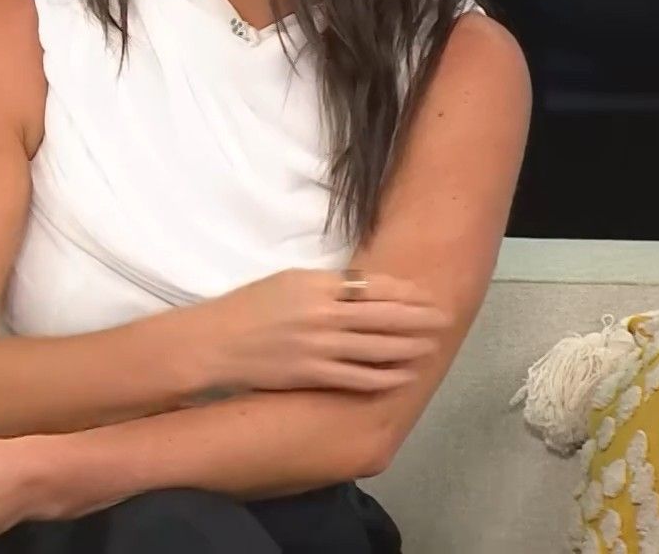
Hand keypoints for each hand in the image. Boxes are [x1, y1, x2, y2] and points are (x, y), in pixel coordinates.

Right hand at [191, 268, 449, 394]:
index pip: (372, 286)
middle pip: (383, 315)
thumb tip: (361, 289)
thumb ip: (324, 285)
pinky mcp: (312, 374)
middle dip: (418, 318)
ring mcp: (319, 346)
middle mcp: (322, 313)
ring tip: (431, 346)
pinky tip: (403, 377)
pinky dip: (384, 378)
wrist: (215, 343)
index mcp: (316, 284)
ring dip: (409, 347)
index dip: (403, 292)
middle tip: (444, 317)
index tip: (424, 294)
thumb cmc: (247, 308)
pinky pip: (357, 377)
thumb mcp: (286, 281)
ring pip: (377, 347)